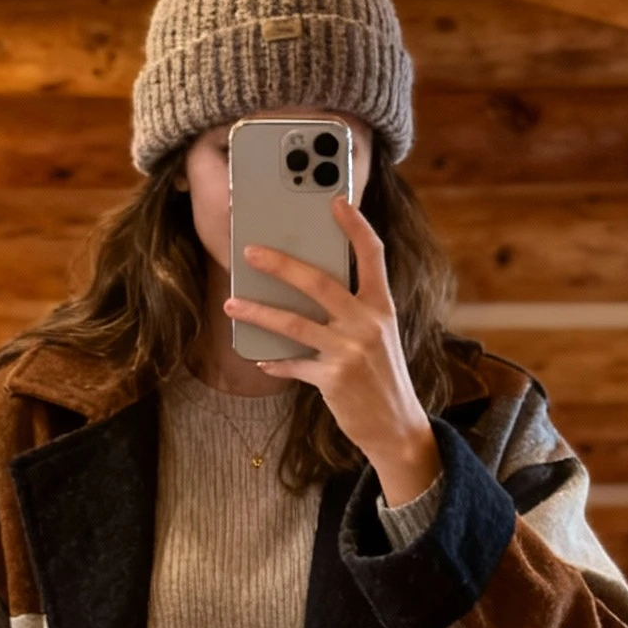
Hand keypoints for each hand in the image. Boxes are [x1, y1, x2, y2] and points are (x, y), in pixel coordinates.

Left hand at [224, 197, 441, 509]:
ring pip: (294, 323)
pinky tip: (261, 360)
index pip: (372, 255)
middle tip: (250, 251)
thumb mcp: (379, 336)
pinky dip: (275, 362)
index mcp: (381, 306)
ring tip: (232, 303)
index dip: (355, 226)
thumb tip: (309, 289)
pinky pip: (294, 364)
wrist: (395, 426)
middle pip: (318, 283)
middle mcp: (367, 323)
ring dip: (258, 312)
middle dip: (281, 264)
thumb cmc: (381, 377)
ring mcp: (349, 351)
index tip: (336, 201)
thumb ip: (354, 310)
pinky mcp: (332, 379)